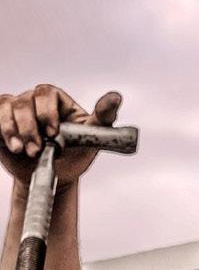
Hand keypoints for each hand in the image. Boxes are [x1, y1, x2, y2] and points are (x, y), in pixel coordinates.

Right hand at [0, 85, 121, 186]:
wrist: (56, 176)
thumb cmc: (75, 154)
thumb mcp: (92, 136)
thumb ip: (104, 116)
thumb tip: (116, 97)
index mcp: (55, 99)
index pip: (46, 93)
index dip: (47, 111)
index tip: (53, 133)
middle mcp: (34, 100)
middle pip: (24, 102)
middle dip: (30, 128)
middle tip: (38, 149)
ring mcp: (16, 110)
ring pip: (7, 108)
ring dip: (14, 131)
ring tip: (25, 151)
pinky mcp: (2, 122)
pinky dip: (2, 132)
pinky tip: (12, 146)